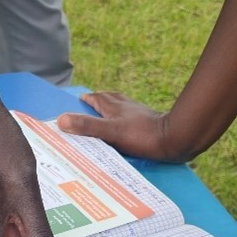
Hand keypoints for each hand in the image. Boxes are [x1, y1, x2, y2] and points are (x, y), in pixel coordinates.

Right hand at [57, 91, 196, 162]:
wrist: (175, 139)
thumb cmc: (142, 136)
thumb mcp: (111, 132)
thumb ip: (87, 126)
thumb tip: (61, 120)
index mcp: (115, 108)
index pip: (98, 99)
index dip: (89, 99)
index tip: (81, 98)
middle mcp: (127, 107)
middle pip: (111, 98)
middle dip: (101, 99)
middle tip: (93, 100)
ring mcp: (140, 114)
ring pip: (124, 105)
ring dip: (115, 106)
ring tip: (111, 109)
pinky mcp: (151, 122)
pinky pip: (134, 116)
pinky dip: (127, 117)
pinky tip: (131, 124)